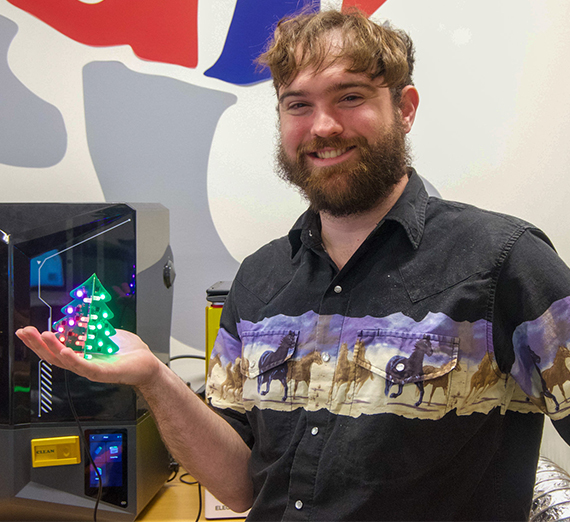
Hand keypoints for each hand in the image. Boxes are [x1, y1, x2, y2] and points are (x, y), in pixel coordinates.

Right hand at [16, 326, 162, 387]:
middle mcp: (84, 363)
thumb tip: (81, 316)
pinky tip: (65, 351)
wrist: (149, 365)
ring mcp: (92, 370)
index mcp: (82, 355)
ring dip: (53, 349)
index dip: (40, 341)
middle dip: (37, 344)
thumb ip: (93, 327)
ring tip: (42, 336)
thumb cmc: (130, 353)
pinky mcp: (104, 373)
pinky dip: (74, 360)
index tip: (27, 330)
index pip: (56, 349)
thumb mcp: (108, 334)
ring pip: (67, 362)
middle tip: (25, 332)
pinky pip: (86, 368)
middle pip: (54, 356)